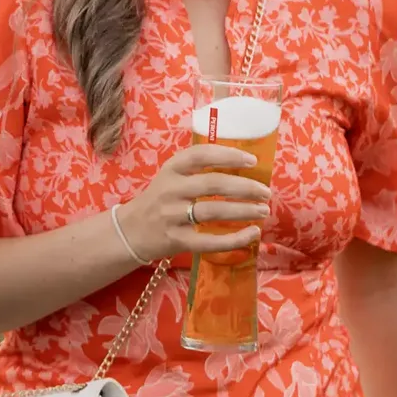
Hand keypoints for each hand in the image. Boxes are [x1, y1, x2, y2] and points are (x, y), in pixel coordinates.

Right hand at [116, 145, 272, 262]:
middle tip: (266, 192)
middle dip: (245, 187)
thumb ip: (199, 172)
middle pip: (212, 184)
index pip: (200, 155)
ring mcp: (171, 216)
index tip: (252, 160)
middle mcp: (170, 190)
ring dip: (243, 210)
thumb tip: (245, 170)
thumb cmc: (159, 201)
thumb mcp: (171, 178)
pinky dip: (235, 239)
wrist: (130, 231)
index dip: (228, 155)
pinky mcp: (176, 240)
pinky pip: (209, 241)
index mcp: (171, 170)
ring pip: (213, 211)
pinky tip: (252, 234)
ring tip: (263, 210)